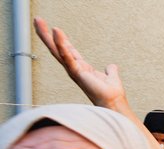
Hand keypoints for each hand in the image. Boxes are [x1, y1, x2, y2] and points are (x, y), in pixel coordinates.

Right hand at [34, 17, 163, 148]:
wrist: (114, 103)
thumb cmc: (111, 94)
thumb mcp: (111, 77)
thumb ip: (111, 71)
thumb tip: (112, 66)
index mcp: (81, 67)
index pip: (68, 50)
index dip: (61, 39)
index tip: (53, 27)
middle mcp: (74, 68)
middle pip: (57, 48)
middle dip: (46, 34)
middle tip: (37, 20)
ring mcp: (74, 70)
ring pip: (57, 50)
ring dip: (47, 36)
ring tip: (39, 22)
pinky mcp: (77, 72)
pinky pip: (67, 56)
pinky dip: (62, 44)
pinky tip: (56, 32)